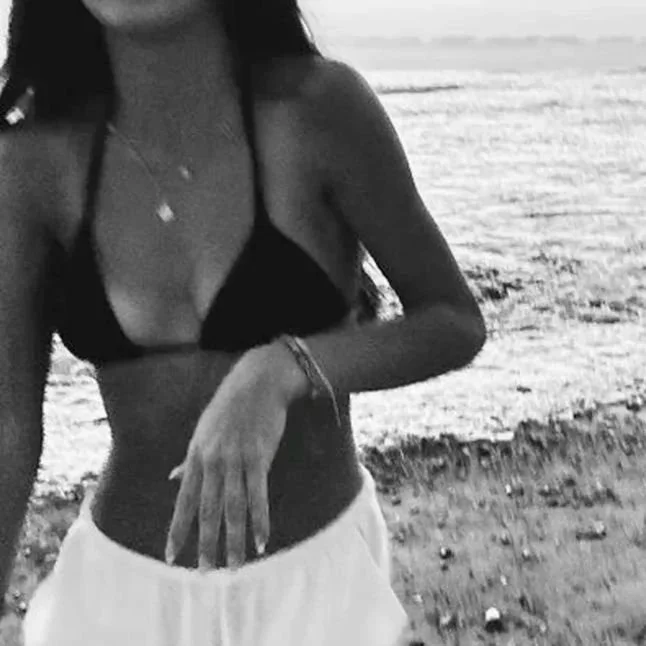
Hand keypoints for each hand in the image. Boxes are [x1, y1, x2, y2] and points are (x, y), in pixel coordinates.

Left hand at [164, 344, 302, 570]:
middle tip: (205, 573)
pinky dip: (261, 521)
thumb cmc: (228, 408)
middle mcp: (213, 462)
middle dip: (206, 544)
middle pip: (208, 511)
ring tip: (236, 566)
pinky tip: (262, 541)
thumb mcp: (201, 432)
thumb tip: (173, 478)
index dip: (177, 530)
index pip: (184, 502)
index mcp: (196, 457)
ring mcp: (236, 460)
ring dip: (235, 540)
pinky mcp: (259, 457)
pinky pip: (259, 495)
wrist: (256, 384)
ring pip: (234, 508)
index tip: (170, 557)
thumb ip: (189, 460)